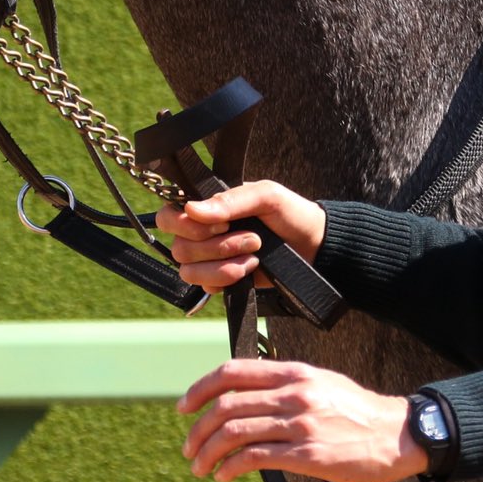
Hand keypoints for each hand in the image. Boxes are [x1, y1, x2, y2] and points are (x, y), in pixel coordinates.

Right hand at [155, 179, 326, 292]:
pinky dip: (227, 278)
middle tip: (251, 238)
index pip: (168, 216)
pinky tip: (249, 269)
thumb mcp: (266, 195)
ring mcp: (209, 258)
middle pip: (178, 247)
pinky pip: (205, 286)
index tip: (222, 223)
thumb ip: (230, 200)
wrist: (313, 247)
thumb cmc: (290, 213)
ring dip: (223, 264)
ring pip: (188, 270)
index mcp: (208, 207)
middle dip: (216, 246)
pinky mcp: (220, 279)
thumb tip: (192, 208)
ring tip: (253, 254)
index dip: (187, 224)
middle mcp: (202, 232)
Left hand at [179, 359, 427, 481]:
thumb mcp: (319, 383)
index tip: (185, 407)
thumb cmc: (355, 411)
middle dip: (199, 429)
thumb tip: (243, 393)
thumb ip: (283, 384)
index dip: (200, 389)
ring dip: (209, 452)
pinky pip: (255, 458)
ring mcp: (300, 424)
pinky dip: (230, 467)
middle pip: (227, 405)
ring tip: (200, 466)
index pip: (232, 372)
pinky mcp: (307, 454)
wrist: (395, 434)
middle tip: (189, 447)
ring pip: (235, 433)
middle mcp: (294, 394)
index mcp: (294, 372)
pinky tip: (224, 475)